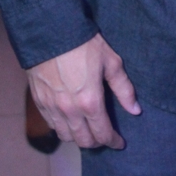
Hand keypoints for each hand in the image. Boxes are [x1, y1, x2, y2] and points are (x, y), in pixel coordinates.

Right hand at [26, 33, 140, 148]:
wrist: (50, 32)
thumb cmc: (84, 45)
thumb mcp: (111, 63)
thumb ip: (124, 89)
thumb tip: (135, 110)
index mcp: (90, 102)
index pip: (103, 134)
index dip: (113, 142)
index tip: (120, 143)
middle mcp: (69, 111)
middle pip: (83, 141)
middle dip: (96, 143)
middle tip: (104, 137)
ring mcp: (52, 108)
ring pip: (65, 136)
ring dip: (78, 137)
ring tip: (87, 131)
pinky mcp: (39, 102)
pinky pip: (51, 125)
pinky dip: (62, 128)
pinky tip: (69, 121)